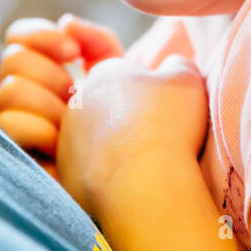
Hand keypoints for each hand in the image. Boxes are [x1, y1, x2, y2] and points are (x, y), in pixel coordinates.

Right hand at [0, 15, 122, 175]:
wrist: (123, 184)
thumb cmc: (119, 132)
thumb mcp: (116, 79)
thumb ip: (98, 44)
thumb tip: (67, 22)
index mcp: (37, 74)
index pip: (18, 38)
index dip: (41, 36)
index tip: (73, 53)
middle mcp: (15, 96)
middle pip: (13, 58)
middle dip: (52, 75)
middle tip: (75, 98)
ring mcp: (6, 124)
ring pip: (10, 89)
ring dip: (49, 106)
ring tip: (70, 127)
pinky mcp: (6, 152)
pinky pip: (9, 123)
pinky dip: (41, 131)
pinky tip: (60, 147)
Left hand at [56, 54, 208, 215]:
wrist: (144, 183)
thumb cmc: (167, 125)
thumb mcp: (186, 80)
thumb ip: (177, 65)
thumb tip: (171, 65)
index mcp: (105, 74)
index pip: (120, 76)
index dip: (142, 92)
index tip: (159, 111)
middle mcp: (77, 102)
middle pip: (100, 106)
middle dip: (120, 118)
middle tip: (149, 138)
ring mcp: (66, 139)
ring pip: (88, 139)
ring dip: (108, 147)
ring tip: (138, 165)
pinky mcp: (63, 173)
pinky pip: (84, 171)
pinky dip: (101, 176)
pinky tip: (124, 184)